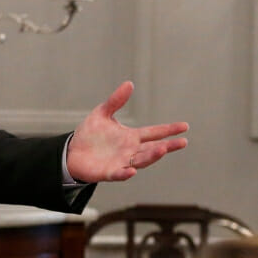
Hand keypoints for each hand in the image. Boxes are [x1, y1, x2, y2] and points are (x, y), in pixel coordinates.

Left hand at [65, 81, 187, 182]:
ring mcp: (121, 163)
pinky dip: (126, 173)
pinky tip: (132, 171)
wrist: (72, 152)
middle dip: (167, 146)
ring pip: (141, 161)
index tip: (184, 126)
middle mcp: (130, 151)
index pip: (154, 132)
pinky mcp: (109, 172)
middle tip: (182, 142)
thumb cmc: (90, 134)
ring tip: (163, 149)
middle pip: (153, 149)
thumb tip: (129, 84)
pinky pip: (120, 174)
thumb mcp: (102, 113)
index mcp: (131, 137)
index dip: (169, 130)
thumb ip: (115, 101)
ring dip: (152, 156)